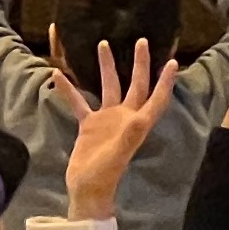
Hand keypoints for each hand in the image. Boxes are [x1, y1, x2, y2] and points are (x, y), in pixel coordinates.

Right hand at [51, 39, 182, 221]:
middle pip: (136, 86)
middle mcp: (125, 118)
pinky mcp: (89, 125)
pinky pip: (79, 101)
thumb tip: (142, 117)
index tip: (171, 61)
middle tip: (141, 41)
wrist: (86, 188)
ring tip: (102, 44)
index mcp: (136, 124)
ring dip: (107, 67)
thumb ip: (129, 135)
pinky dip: (70, 89)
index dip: (165, 81)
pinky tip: (57, 74)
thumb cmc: (105, 174)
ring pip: (109, 87)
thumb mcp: (118, 154)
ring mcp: (107, 120)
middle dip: (139, 64)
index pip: (156, 99)